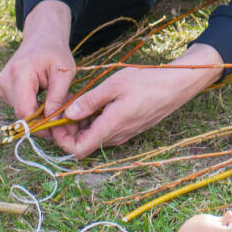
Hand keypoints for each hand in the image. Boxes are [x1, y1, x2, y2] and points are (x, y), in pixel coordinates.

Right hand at [0, 1, 73, 123]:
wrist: (41, 37)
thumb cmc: (55, 52)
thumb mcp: (64, 73)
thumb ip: (57, 98)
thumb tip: (52, 122)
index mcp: (20, 74)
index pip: (25, 111)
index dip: (40, 125)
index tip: (57, 131)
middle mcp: (5, 81)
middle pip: (22, 113)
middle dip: (42, 119)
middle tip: (62, 115)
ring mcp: (1, 85)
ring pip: (20, 111)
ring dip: (38, 112)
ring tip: (55, 100)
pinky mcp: (2, 89)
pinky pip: (18, 105)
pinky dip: (32, 106)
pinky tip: (43, 97)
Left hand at [51, 42, 223, 158]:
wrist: (176, 85)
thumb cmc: (147, 82)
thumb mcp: (114, 85)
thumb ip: (90, 101)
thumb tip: (69, 114)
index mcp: (110, 127)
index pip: (77, 150)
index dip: (61, 140)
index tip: (56, 120)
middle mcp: (116, 136)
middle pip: (83, 144)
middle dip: (68, 129)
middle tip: (62, 106)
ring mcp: (124, 133)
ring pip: (94, 136)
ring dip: (81, 124)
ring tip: (76, 100)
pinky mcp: (129, 127)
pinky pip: (106, 130)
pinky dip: (94, 120)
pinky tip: (94, 102)